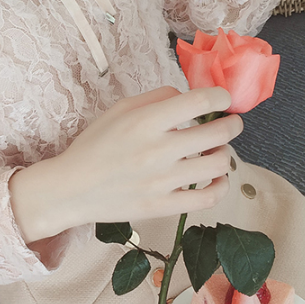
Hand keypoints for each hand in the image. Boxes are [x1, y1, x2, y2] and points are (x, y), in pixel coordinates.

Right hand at [52, 86, 241, 227]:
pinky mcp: (165, 206)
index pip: (200, 101)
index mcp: (145, 121)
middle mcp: (158, 150)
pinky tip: (215, 178)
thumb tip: (188, 97)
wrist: (72, 188)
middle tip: (229, 123)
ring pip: (219, 164)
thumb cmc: (94, 145)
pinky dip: (221, 185)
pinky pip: (210, 197)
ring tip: (215, 150)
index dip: (221, 96)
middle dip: (232, 124)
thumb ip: (156, 98)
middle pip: (219, 133)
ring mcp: (163, 181)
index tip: (223, 99)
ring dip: (225, 153)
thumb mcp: (119, 110)